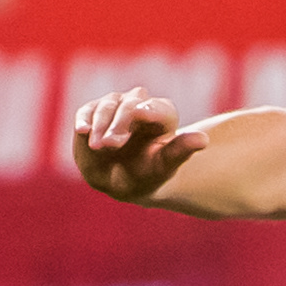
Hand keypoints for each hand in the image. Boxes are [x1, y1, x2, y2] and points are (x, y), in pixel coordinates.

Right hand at [70, 87, 205, 202]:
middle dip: (121, 123)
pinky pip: (87, 111)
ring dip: (102, 124)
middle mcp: (139, 106)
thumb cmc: (149, 174)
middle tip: (113, 144)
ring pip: (108, 105)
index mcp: (163, 117)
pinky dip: (84, 120)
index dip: (151, 110)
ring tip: (100, 146)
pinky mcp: (93, 112)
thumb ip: (181, 151)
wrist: (122, 181)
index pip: (160, 108)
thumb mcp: (165, 167)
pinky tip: (82, 131)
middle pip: (131, 104)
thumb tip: (204, 139)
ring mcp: (115, 107)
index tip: (141, 114)